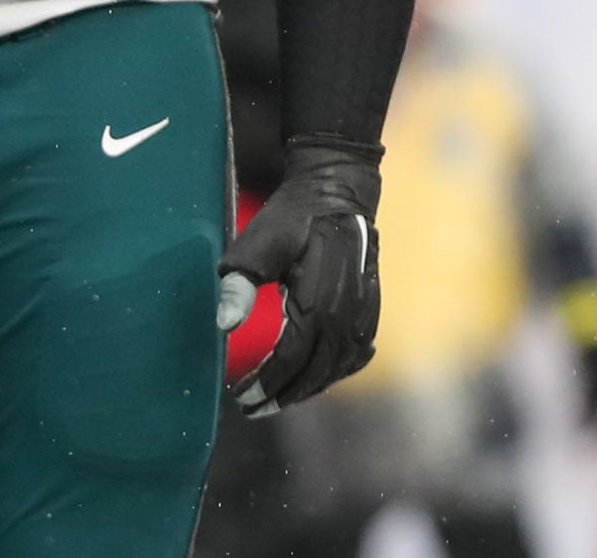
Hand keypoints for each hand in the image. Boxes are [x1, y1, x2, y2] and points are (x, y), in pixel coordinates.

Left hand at [215, 136, 381, 415]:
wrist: (338, 189)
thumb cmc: (291, 217)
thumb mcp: (256, 246)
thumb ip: (238, 286)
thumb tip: (224, 326)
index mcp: (318, 304)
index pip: (289, 362)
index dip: (264, 384)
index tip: (239, 396)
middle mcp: (347, 317)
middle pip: (314, 374)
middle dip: (282, 396)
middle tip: (252, 407)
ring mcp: (364, 314)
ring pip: (336, 369)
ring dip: (307, 388)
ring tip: (278, 397)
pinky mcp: (372, 308)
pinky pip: (356, 355)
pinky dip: (335, 372)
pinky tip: (317, 377)